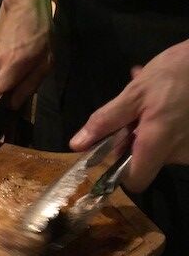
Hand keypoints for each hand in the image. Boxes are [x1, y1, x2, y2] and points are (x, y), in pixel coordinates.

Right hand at [0, 0, 49, 108]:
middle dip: (13, 85)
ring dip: (13, 74)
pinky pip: (0, 69)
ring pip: (0, 77)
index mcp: (11, 66)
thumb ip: (29, 85)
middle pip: (0, 87)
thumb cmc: (40, 33)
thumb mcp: (46, 62)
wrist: (25, 5)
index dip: (2, 100)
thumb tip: (14, 104)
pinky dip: (9, 66)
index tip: (13, 98)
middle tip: (30, 72)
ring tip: (27, 60)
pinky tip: (20, 54)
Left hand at [70, 40, 188, 191]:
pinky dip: (167, 122)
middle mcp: (179, 154)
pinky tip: (168, 101)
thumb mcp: (134, 93)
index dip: (121, 170)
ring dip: (150, 126)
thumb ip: (106, 121)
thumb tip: (77, 145)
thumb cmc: (174, 73)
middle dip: (136, 138)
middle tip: (134, 111)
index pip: (135, 181)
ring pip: (162, 146)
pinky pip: (177, 138)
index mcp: (157, 144)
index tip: (116, 148)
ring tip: (153, 100)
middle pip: (147, 159)